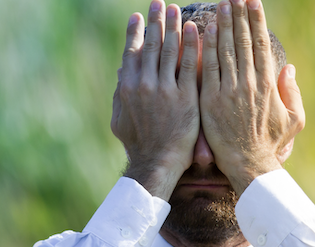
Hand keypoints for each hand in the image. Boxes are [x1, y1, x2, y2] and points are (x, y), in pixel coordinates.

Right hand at [110, 1, 200, 200]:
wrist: (158, 163)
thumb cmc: (139, 144)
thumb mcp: (120, 119)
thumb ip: (119, 94)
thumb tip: (120, 72)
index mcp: (127, 88)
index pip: (131, 52)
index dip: (134, 32)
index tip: (138, 16)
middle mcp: (144, 84)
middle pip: (150, 45)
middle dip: (155, 21)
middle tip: (159, 3)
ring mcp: (165, 89)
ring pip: (169, 50)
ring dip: (173, 26)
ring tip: (176, 9)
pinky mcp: (186, 96)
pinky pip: (189, 64)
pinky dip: (191, 45)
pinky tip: (195, 29)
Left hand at [199, 0, 305, 193]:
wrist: (249, 166)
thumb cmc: (270, 144)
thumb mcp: (293, 120)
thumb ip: (292, 93)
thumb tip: (290, 68)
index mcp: (269, 84)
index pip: (261, 44)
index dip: (257, 21)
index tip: (253, 2)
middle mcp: (249, 83)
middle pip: (243, 41)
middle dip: (239, 16)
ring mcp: (229, 90)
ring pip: (225, 50)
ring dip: (223, 25)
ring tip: (222, 5)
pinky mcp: (211, 100)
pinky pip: (207, 68)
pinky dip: (206, 48)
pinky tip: (204, 31)